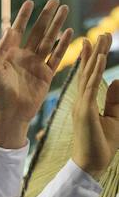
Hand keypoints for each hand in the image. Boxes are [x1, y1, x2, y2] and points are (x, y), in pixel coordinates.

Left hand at [0, 0, 72, 147]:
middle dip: (45, 16)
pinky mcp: (46, 75)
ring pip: (49, 40)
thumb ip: (1, 49)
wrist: (10, 114)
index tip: (30, 2)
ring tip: (64, 9)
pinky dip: (63, 44)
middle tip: (54, 0)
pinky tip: (69, 32)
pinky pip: (57, 56)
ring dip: (57, 25)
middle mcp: (24, 57)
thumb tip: (8, 29)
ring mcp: (36, 65)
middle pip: (37, 31)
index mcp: (9, 55)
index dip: (23, 16)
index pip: (17, 30)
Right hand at [72, 34, 118, 177]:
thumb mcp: (115, 117)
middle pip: (88, 71)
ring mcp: (81, 105)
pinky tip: (98, 58)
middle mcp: (81, 101)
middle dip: (95, 51)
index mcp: (86, 103)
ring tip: (101, 37)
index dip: (92, 58)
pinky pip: (90, 86)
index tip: (95, 41)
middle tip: (101, 33)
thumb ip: (115, 99)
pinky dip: (94, 70)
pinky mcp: (85, 110)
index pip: (89, 76)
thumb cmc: (102, 144)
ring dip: (95, 55)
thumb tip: (118, 79)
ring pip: (88, 74)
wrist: (91, 164)